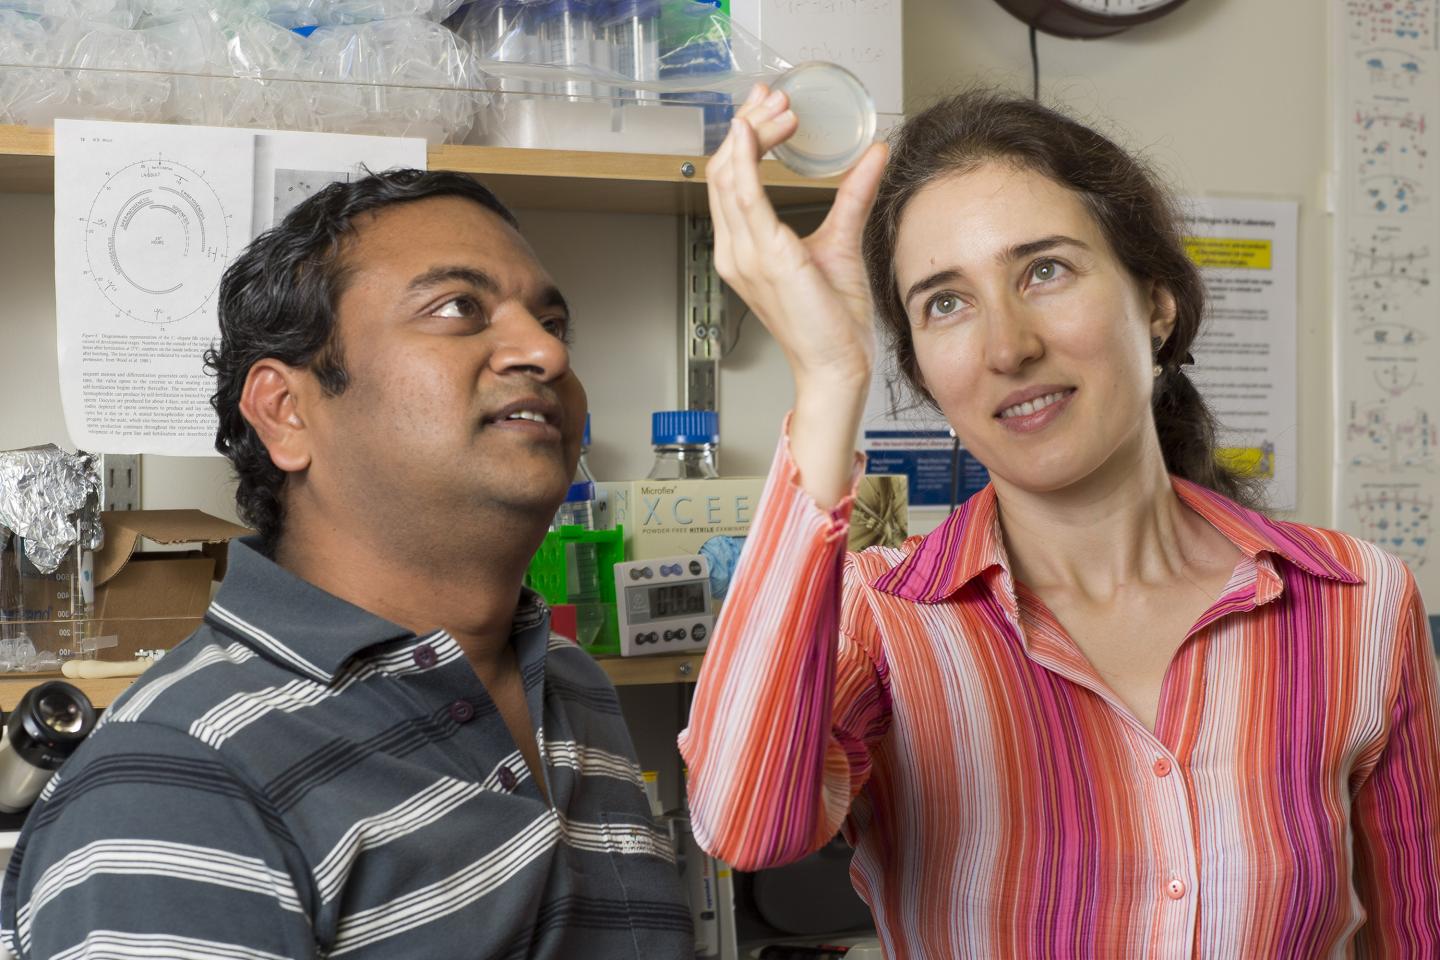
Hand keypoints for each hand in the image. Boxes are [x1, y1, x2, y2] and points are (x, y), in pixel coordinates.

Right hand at [706, 84, 888, 394]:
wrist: (836, 366)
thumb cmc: (832, 322)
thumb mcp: (841, 242)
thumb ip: (853, 195)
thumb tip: (873, 155)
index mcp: (745, 249)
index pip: (730, 179)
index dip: (744, 136)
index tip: (769, 106)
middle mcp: (736, 251)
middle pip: (723, 169)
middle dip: (747, 124)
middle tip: (775, 97)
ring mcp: (746, 255)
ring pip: (728, 175)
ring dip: (751, 132)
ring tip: (779, 108)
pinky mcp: (768, 258)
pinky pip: (744, 198)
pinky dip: (746, 159)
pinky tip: (755, 131)